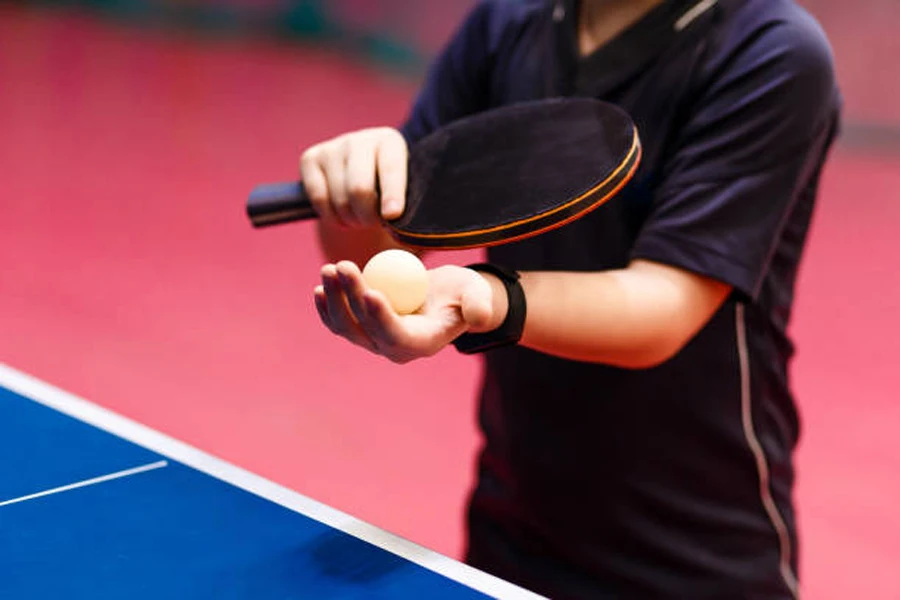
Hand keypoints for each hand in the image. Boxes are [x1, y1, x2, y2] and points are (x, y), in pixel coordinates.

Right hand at [299, 127, 407, 228]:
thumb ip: (412, 210)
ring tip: (360, 218)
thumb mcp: (407, 195)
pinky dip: (331, 216)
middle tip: (372, 225)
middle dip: (367, 217)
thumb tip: (406, 226)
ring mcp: (333, 147)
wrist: (361, 179)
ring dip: (350, 220)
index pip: (391, 169)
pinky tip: (342, 214)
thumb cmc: (390, 192)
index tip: (392, 215)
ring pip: (339, 198)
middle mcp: (360, 140)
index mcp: (390, 142)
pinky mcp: (310, 158)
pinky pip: (319, 199)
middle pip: (359, 189)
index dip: (392, 194)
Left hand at [314, 261, 499, 363]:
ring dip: (334, 299)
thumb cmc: (464, 294)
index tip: (371, 291)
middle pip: (363, 329)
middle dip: (349, 298)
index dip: (381, 317)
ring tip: (329, 269)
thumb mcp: (478, 294)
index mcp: (421, 344)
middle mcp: (393, 348)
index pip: (395, 335)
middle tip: (342, 266)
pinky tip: (321, 286)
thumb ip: (480, 304)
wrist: (447, 297)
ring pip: (346, 326)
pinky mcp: (363, 328)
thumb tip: (477, 316)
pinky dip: (328, 305)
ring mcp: (374, 340)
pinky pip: (339, 321)